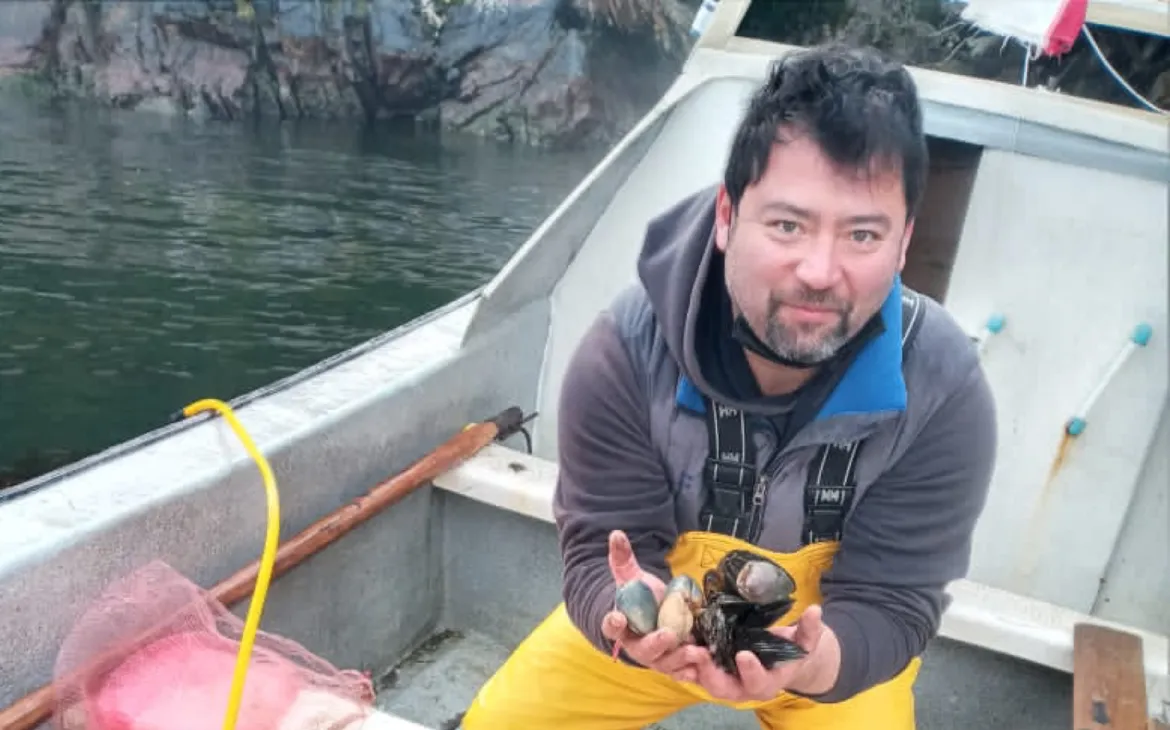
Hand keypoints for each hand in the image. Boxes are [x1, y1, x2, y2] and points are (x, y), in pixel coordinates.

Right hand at [599, 530, 696, 679]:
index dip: (613, 624)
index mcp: (622, 626)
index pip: (612, 627)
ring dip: (680, 659)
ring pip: (665, 663)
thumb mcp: (632, 577)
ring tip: (697, 652)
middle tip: (668, 634)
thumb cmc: (642, 599)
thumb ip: (623, 558)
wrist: (655, 616)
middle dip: (655, 643)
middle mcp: (637, 646)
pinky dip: (692, 670)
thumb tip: (616, 534)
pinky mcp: (674, 664)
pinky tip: (702, 665)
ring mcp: (656, 658)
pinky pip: (681, 671)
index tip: (618, 618)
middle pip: (643, 650)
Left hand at [674, 604, 840, 702]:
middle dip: (710, 674)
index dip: (751, 671)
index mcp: (766, 682)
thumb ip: (809, 629)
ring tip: (682, 648)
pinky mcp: (708, 670)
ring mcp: (723, 680)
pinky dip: (680, 661)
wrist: (776, 659)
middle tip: (700, 653)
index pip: (758, 682)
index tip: (743, 654)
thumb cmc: (788, 649)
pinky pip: (691, 670)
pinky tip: (670, 646)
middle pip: (723, 689)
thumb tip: (816, 611)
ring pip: (702, 681)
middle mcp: (741, 687)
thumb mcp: (802, 641)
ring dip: (690, 667)